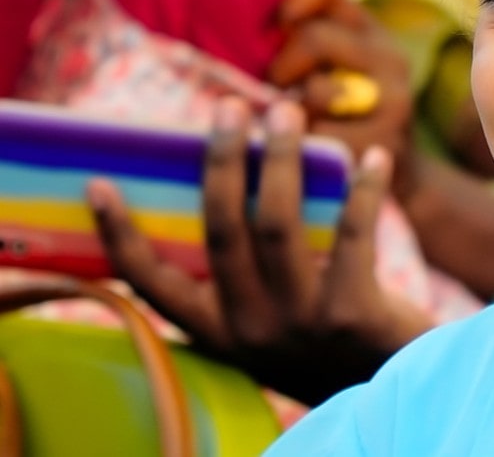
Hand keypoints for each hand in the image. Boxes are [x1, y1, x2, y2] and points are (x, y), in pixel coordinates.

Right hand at [88, 97, 433, 405]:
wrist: (395, 386)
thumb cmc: (327, 335)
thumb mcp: (270, 319)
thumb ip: (248, 272)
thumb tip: (234, 176)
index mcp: (220, 331)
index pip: (153, 286)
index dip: (121, 237)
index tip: (98, 184)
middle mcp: (250, 330)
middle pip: (222, 231)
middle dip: (221, 161)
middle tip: (230, 107)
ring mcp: (300, 324)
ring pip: (278, 225)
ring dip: (281, 159)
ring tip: (286, 114)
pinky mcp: (352, 317)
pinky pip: (352, 235)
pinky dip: (363, 189)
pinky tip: (373, 156)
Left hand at [270, 0, 416, 199]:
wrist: (398, 178)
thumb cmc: (348, 118)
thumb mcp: (339, 70)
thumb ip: (306, 43)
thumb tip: (244, 26)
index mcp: (373, 33)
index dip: (289, 4)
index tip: (274, 33)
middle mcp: (391, 59)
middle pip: (313, 38)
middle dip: (281, 68)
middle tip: (277, 94)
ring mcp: (395, 101)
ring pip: (317, 90)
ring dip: (293, 112)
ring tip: (295, 125)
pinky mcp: (386, 142)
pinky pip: (322, 136)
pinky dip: (306, 145)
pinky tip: (309, 152)